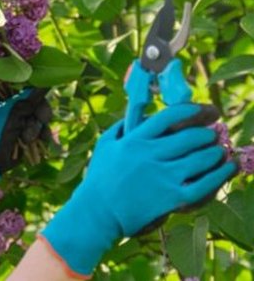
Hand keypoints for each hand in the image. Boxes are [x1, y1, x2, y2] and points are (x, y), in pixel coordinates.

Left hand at [0, 88, 51, 209]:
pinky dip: (42, 135)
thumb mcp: (11, 113)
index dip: (34, 88)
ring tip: (27, 138)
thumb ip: (29, 97)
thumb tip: (45, 81)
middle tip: (42, 118)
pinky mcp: (25, 132)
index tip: (43, 93)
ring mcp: (18, 119)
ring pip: (39, 115)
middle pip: (34, 100)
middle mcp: (10, 106)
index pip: (22, 84)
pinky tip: (41, 141)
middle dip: (39, 112)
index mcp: (0, 96)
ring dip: (37, 127)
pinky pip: (40, 128)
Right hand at [40, 103, 236, 276]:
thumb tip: (142, 114)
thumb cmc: (99, 178)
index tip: (206, 111)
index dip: (193, 110)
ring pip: (200, 159)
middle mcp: (149, 155)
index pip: (170, 116)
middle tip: (213, 134)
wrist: (96, 212)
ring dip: (216, 152)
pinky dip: (219, 175)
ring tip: (220, 151)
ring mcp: (161, 177)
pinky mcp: (170, 198)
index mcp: (134, 140)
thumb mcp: (105, 145)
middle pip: (190, 137)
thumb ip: (122, 126)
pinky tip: (226, 169)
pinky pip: (203, 185)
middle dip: (207, 133)